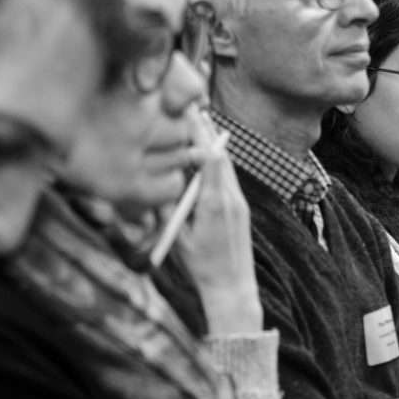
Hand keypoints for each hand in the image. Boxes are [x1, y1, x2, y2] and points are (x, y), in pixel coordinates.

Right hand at [181, 109, 260, 334]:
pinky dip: (217, 164)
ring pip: (226, 167)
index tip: (190, 115)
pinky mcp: (242, 209)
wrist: (232, 287)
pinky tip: (209, 154)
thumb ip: (169, 209)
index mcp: (212, 205)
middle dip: (206, 133)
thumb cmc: (200, 267)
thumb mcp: (179, 236)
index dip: (200, 136)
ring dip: (212, 146)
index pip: (209, 160)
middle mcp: (230, 200)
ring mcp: (239, 204)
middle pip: (220, 158)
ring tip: (202, 124)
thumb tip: (157, 183)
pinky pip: (229, 179)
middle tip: (195, 110)